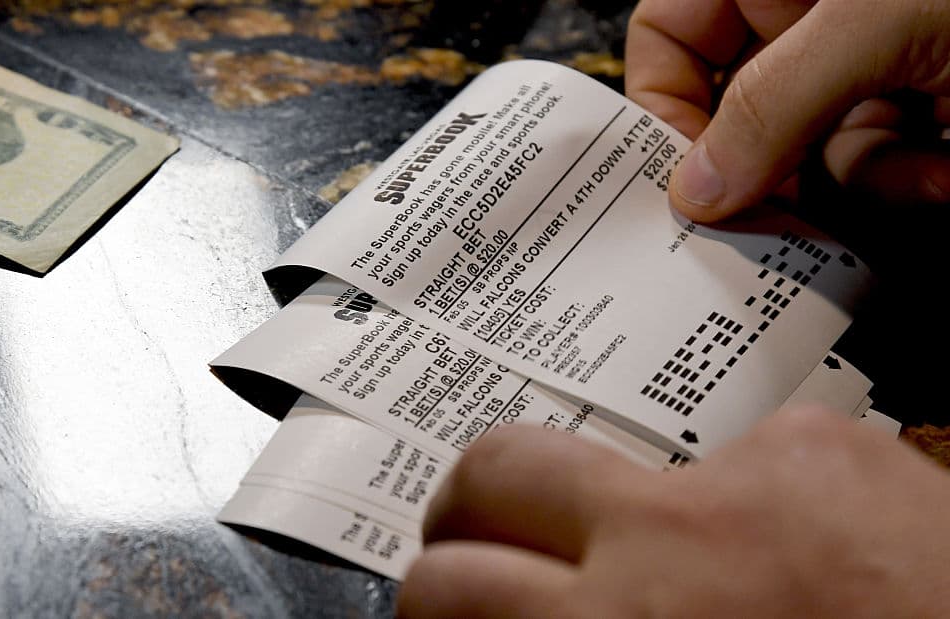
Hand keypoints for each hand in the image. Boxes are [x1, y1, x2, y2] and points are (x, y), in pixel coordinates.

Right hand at [397, 406, 949, 617]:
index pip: (446, 591)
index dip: (424, 600)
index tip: (440, 610)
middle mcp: (668, 543)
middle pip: (495, 467)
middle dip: (470, 508)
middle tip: (487, 547)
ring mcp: (748, 476)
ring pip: (615, 454)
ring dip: (613, 509)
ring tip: (668, 564)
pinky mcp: (825, 442)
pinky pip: (736, 462)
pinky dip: (740, 510)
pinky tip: (803, 564)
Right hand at [625, 0, 949, 221]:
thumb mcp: (873, 23)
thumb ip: (775, 102)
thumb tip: (698, 188)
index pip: (669, 32)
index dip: (662, 99)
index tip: (683, 175)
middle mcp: (806, 28)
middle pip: (733, 114)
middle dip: (767, 167)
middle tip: (777, 211)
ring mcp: (856, 74)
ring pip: (803, 159)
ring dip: (862, 177)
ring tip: (925, 162)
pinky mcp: (906, 118)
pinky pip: (867, 174)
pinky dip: (907, 181)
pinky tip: (947, 167)